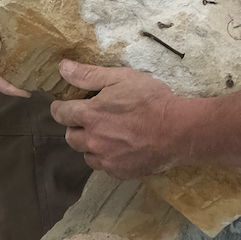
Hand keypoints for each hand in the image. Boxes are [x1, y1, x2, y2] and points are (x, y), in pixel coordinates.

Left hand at [50, 59, 191, 177]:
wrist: (180, 129)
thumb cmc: (152, 100)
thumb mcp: (121, 78)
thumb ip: (89, 74)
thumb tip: (63, 67)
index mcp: (90, 115)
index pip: (61, 114)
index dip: (60, 108)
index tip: (63, 106)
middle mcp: (93, 140)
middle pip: (70, 137)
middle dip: (76, 127)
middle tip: (91, 119)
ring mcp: (106, 159)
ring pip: (86, 154)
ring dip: (90, 145)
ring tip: (107, 135)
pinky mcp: (120, 172)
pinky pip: (104, 166)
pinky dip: (107, 158)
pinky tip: (120, 148)